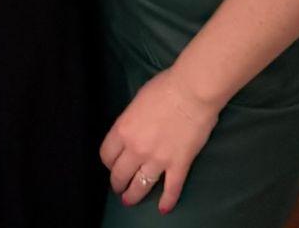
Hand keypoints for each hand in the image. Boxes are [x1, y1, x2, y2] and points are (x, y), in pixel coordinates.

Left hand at [99, 67, 219, 214]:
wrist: (191, 92)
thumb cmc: (163, 89)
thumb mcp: (136, 102)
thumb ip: (131, 122)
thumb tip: (133, 131)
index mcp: (123, 129)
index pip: (107, 155)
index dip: (108, 162)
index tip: (111, 165)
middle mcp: (136, 149)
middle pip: (120, 174)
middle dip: (117, 183)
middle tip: (119, 187)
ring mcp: (157, 160)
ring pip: (140, 186)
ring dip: (134, 195)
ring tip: (130, 200)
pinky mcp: (178, 166)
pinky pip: (171, 189)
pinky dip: (167, 201)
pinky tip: (163, 208)